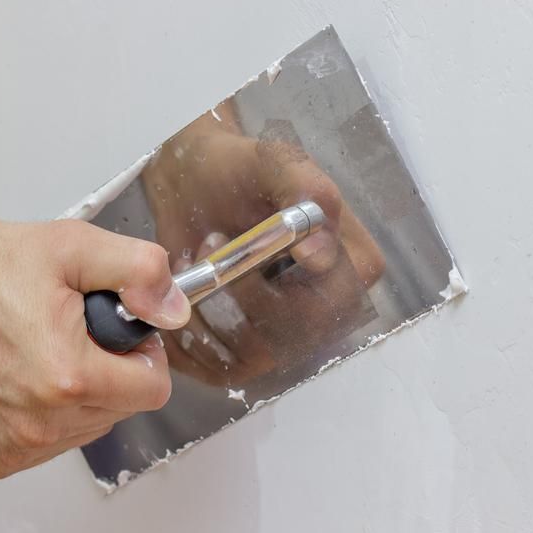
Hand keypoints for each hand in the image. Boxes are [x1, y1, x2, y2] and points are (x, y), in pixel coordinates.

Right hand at [0, 219, 190, 477]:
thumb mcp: (72, 248)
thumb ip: (138, 272)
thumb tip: (173, 308)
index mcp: (68, 377)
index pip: (153, 389)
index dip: (144, 353)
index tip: (120, 332)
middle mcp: (40, 422)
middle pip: (121, 408)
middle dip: (110, 369)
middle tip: (73, 331)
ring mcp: (13, 445)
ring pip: (87, 427)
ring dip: (79, 393)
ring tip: (42, 348)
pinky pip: (48, 442)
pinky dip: (45, 412)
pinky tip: (20, 374)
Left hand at [141, 103, 384, 386]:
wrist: (191, 185)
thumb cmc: (240, 170)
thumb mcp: (276, 162)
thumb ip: (306, 191)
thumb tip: (320, 254)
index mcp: (354, 264)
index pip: (338, 299)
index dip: (294, 282)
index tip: (248, 242)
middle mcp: (327, 309)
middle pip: (295, 333)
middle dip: (242, 293)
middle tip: (209, 242)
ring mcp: (286, 339)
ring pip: (256, 355)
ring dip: (213, 309)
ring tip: (192, 259)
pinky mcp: (244, 358)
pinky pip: (221, 370)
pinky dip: (191, 336)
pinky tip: (178, 290)